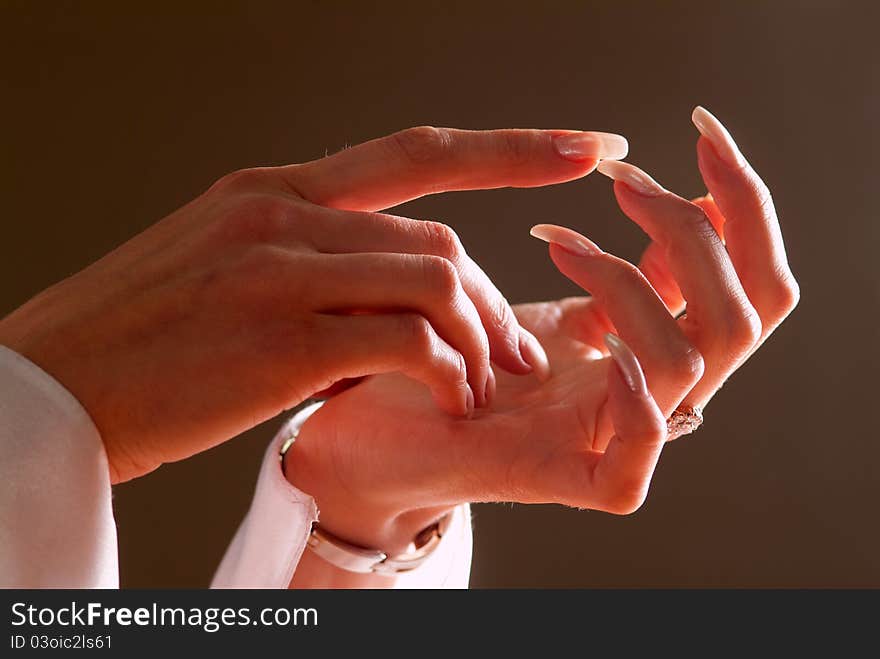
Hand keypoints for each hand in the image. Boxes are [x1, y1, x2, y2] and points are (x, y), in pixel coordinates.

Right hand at [0, 126, 627, 481]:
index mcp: (273, 191)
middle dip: (497, 301)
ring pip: (436, 281)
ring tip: (488, 386)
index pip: (417, 154)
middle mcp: (281, 213)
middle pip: (440, 239)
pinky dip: (449, 372)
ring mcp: (279, 270)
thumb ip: (311, 262)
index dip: (513, 151)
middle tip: (522, 351)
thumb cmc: (141, 341)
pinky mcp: (279, 338)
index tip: (586, 148)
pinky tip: (453, 400)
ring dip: (481, 340)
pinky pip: (408, 341)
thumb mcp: (222, 270)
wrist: (53, 389)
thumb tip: (394, 294)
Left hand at [284, 107, 798, 559]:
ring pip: (692, 360)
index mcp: (661, 350)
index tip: (694, 132)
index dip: (741, 204)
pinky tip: (589, 338)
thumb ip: (626, 276)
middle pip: (747, 315)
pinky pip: (640, 452)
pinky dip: (631, 392)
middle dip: (694, 228)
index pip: (751, 282)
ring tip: (560, 245)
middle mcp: (656, 395)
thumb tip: (690, 205)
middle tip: (619, 179)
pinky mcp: (575, 483)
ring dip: (630, 281)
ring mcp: (620, 443)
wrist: (383, 433)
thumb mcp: (556, 303)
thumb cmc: (460, 364)